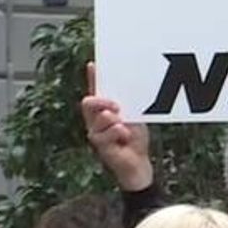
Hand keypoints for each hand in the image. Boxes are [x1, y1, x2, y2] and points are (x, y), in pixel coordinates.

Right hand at [81, 62, 153, 190]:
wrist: (138, 162)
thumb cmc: (135, 138)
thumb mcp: (133, 117)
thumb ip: (126, 106)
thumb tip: (120, 96)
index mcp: (103, 110)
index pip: (95, 91)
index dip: (93, 78)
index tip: (93, 64)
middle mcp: (94, 121)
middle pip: (88, 103)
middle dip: (102, 101)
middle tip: (116, 105)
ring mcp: (95, 133)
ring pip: (100, 118)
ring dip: (115, 120)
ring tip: (124, 126)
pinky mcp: (99, 146)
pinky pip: (106, 133)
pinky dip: (119, 132)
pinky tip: (124, 136)